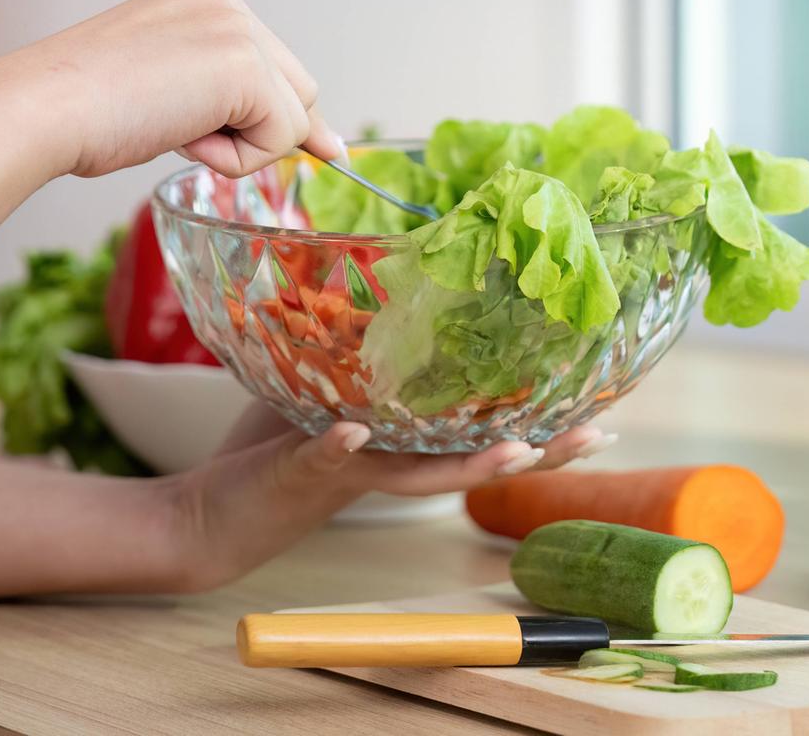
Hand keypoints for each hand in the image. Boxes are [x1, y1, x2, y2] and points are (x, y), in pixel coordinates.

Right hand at [17, 0, 342, 178]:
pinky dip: (236, 159)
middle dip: (262, 129)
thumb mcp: (163, 88)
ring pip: (293, 117)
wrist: (43, 107)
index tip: (268, 141)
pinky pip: (281, 138)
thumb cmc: (81, 111)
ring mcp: (238, 29)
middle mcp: (226, 2)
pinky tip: (180, 137)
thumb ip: (218, 95)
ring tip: (170, 128)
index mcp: (201, 0)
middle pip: (297, 87)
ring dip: (241, 146)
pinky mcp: (246, 67)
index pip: (271, 64)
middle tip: (186, 134)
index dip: (267, 113)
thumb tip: (306, 136)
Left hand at [161, 403, 615, 591]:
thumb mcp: (324, 393)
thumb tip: (387, 295)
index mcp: (402, 447)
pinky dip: (338, 447)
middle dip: (537, 450)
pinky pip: (323, 460)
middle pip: (475, 461)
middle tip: (593, 434)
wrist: (209, 513)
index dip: (540, 426)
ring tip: (514, 449)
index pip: (481, 436)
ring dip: (469, 465)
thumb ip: (357, 360)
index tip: (599, 409)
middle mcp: (390, 467)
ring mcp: (351, 474)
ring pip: (420, 474)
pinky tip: (355, 433)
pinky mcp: (300, 474)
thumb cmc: (272, 450)